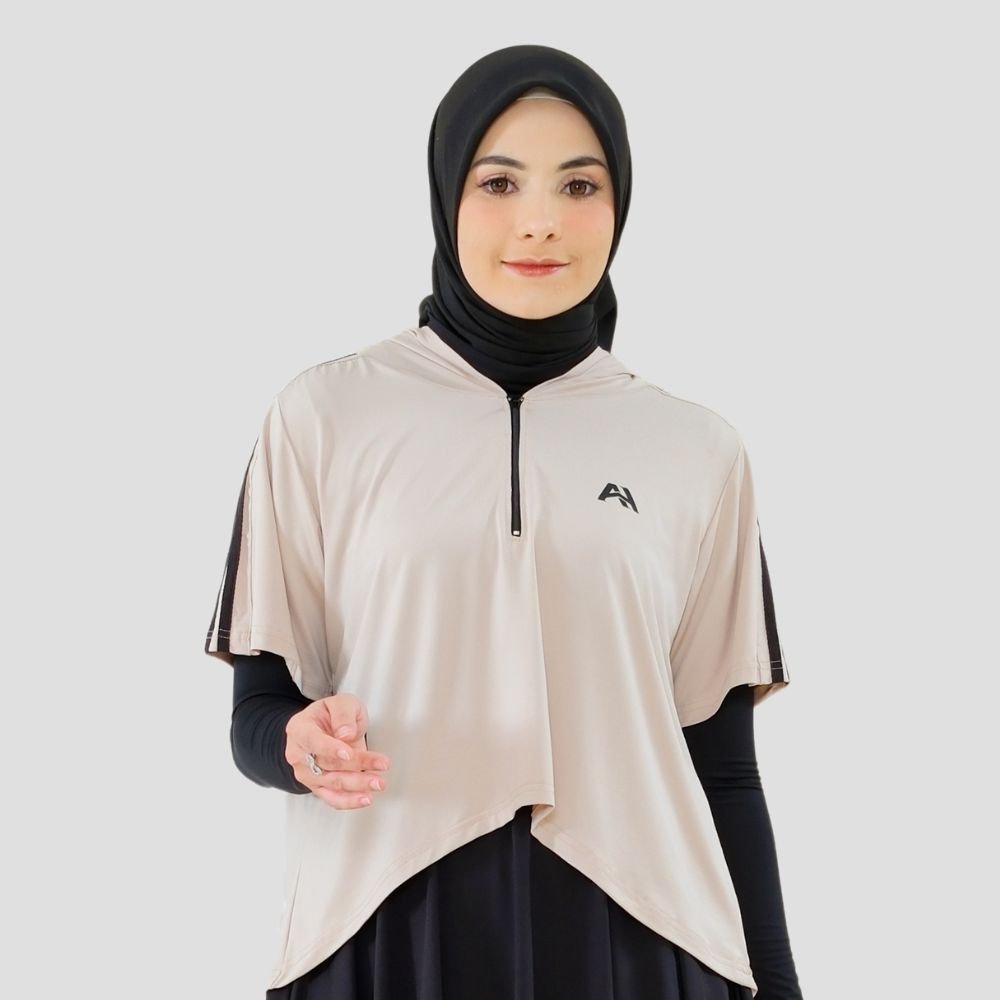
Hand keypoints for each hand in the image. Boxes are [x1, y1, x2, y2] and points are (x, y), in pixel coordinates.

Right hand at [284, 692, 390, 808]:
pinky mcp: (318, 787)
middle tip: (380, 766)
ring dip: (358, 785)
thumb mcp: (340, 702)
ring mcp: (307, 773)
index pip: (314, 741)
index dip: (331, 749)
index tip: (348, 753)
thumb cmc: (330, 715)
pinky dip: (349, 800)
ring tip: (378, 782)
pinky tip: (365, 797)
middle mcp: (299, 754)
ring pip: (332, 783)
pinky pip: (331, 798)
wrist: (324, 728)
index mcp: (300, 729)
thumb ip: (343, 715)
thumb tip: (345, 733)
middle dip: (356, 766)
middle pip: (327, 765)